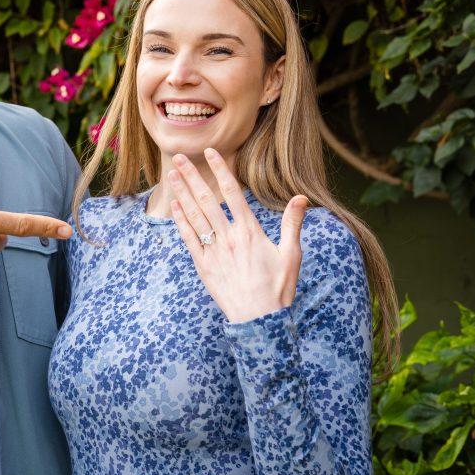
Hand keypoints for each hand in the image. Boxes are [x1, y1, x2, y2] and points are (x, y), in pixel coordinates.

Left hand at [168, 148, 307, 323]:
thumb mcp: (291, 254)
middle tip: (178, 157)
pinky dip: (180, 221)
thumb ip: (292, 223)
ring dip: (182, 193)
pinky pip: (189, 238)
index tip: (210, 152)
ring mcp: (214, 251)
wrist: (260, 321)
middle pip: (207, 199)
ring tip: (172, 175)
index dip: (220, 169)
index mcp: (250, 231)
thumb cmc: (278, 288)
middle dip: (192, 176)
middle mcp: (229, 237)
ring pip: (194, 216)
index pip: (232, 192)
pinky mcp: (203, 266)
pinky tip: (173, 206)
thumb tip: (301, 197)